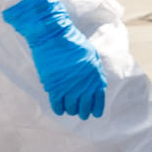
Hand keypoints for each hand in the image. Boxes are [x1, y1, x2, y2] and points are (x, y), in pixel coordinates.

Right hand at [1, 0, 108, 119]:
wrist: (54, 36)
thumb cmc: (73, 42)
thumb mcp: (91, 55)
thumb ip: (94, 71)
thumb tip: (96, 84)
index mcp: (94, 76)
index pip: (98, 98)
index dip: (97, 108)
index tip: (95, 113)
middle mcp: (83, 84)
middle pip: (84, 105)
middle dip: (84, 112)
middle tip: (82, 114)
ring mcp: (68, 86)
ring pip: (71, 107)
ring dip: (71, 110)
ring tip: (71, 110)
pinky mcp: (53, 86)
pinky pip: (57, 104)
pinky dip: (59, 109)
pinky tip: (60, 110)